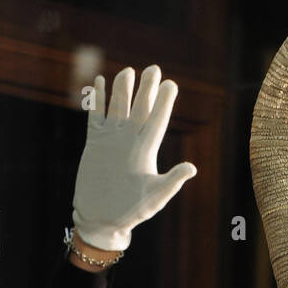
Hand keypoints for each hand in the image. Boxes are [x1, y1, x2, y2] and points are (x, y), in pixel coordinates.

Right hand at [72, 64, 196, 251]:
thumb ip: (171, 181)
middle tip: (154, 68)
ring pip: (118, 108)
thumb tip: (192, 168)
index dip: (164, 102)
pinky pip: (95, 116)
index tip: (171, 84)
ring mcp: (112, 140)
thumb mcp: (154, 197)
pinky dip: (97, 100)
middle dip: (146, 89)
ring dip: (122, 90)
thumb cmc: (131, 212)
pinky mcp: (95, 144)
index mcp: (146, 151)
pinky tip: (99, 82)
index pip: (157, 121)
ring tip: (128, 71)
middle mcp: (130, 141)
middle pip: (140, 109)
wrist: (102, 219)